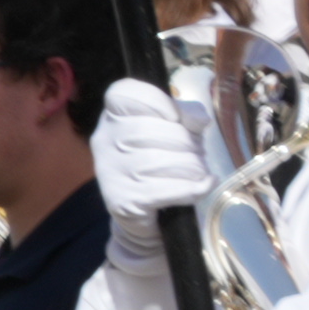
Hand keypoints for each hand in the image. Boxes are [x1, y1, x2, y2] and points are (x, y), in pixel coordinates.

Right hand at [87, 77, 215, 224]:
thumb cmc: (158, 162)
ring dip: (192, 167)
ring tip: (199, 171)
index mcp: (113, 116)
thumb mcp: (171, 130)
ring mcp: (111, 172)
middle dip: (187, 142)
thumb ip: (184, 115)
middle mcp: (105, 140)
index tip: (175, 118)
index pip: (125, 93)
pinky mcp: (123, 201)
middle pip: (151, 129)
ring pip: (162, 161)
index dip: (157, 101)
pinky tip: (203, 185)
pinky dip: (193, 188)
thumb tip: (197, 120)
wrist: (139, 216)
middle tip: (199, 153)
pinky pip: (167, 189)